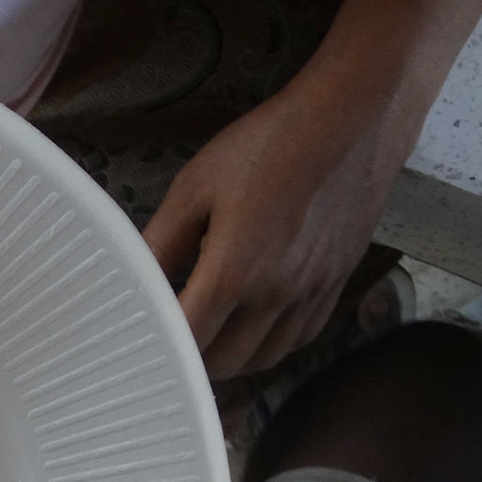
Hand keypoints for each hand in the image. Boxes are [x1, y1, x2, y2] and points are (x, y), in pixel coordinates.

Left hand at [144, 69, 406, 379]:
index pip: (187, 340)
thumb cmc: (267, 145)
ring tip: (208, 337)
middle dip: (190, 358)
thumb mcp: (193, 188)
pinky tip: (254, 324)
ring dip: (232, 358)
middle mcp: (276, 293)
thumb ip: (159, 244)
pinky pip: (300, 337)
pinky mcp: (337, 281)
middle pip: (224, 363)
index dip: (159, 346)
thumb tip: (131, 280)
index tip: (142, 338)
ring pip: (265, 358)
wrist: (350, 118)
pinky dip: (272, 343)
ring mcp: (312, 291)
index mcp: (234, 272)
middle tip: (169, 340)